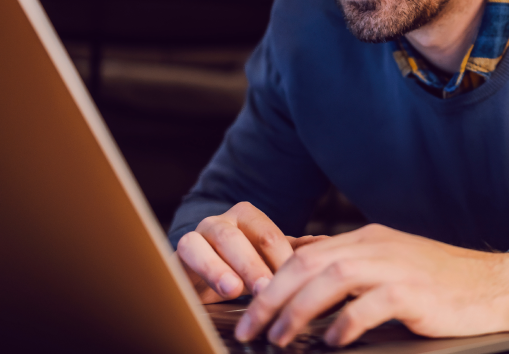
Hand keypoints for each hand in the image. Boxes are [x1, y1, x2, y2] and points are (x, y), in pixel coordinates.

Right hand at [176, 202, 328, 302]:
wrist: (195, 274)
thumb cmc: (236, 265)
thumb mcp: (265, 260)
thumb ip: (292, 252)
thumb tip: (327, 245)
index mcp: (249, 217)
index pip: (269, 237)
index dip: (280, 260)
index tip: (292, 283)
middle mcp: (225, 220)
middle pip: (243, 238)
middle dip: (254, 265)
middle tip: (266, 289)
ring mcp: (201, 232)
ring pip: (216, 242)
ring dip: (226, 267)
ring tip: (235, 290)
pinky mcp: (181, 249)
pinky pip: (189, 253)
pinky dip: (204, 269)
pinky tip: (214, 287)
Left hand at [234, 223, 508, 345]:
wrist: (493, 287)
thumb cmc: (438, 284)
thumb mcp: (388, 265)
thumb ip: (350, 267)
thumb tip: (303, 278)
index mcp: (366, 239)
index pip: (304, 254)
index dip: (270, 282)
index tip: (247, 312)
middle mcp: (377, 247)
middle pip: (309, 264)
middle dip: (271, 297)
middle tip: (250, 329)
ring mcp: (397, 267)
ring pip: (333, 278)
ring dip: (299, 310)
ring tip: (280, 339)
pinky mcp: (416, 292)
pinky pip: (372, 303)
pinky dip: (347, 321)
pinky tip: (333, 341)